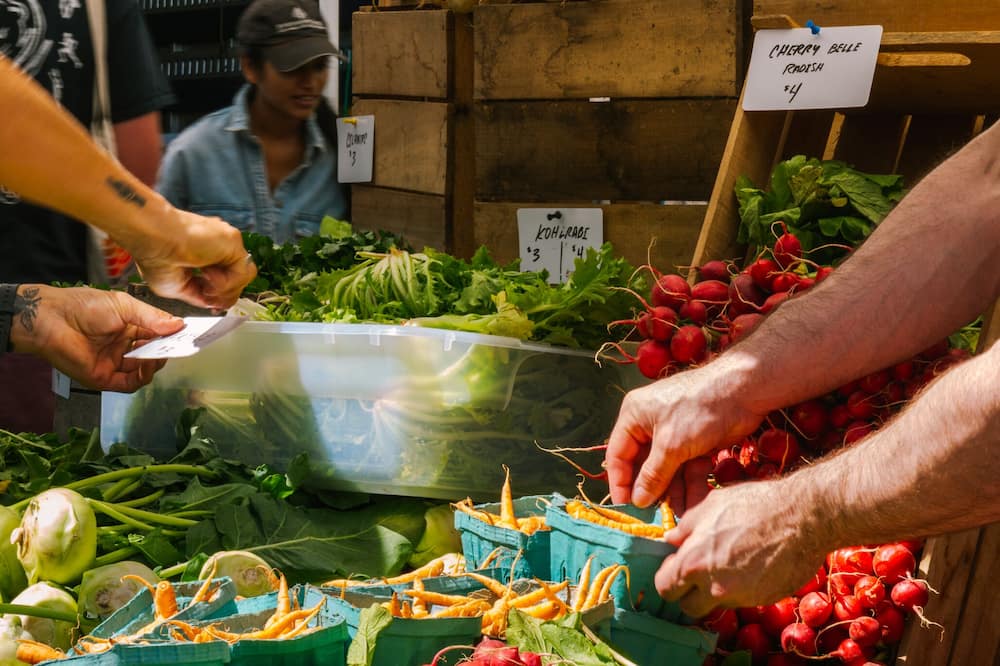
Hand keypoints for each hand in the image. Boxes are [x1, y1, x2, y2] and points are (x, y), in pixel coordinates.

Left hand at [9, 285, 184, 391]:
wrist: (51, 320)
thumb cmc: (84, 307)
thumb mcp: (124, 306)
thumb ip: (152, 317)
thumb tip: (179, 325)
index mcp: (131, 326)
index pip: (159, 335)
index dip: (174, 336)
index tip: (189, 335)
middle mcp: (125, 345)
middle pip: (155, 354)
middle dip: (167, 351)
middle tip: (177, 346)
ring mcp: (116, 362)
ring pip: (146, 370)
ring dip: (156, 364)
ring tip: (157, 355)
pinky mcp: (105, 377)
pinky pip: (130, 383)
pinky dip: (142, 377)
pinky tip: (146, 366)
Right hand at [126, 206, 256, 309]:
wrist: (152, 238)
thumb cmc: (155, 255)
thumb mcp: (177, 287)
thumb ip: (199, 294)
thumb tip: (213, 304)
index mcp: (205, 252)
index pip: (227, 277)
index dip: (223, 295)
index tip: (214, 306)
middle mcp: (218, 246)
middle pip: (239, 278)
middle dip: (225, 296)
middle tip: (209, 298)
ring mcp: (226, 243)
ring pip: (244, 277)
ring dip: (225, 290)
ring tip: (205, 285)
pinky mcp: (232, 241)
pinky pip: (242, 272)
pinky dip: (226, 282)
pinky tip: (207, 276)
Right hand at [605, 360, 765, 510]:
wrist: (745, 390)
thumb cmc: (700, 409)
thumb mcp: (672, 445)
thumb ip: (652, 475)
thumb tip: (637, 500)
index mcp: (634, 415)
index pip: (618, 454)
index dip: (620, 482)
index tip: (624, 507)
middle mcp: (650, 423)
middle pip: (643, 464)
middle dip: (650, 489)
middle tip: (652, 516)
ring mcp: (673, 432)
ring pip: (666, 469)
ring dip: (672, 491)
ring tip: (677, 515)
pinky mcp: (694, 440)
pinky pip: (685, 467)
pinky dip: (689, 484)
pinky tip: (693, 503)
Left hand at [656, 480, 826, 616]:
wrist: (802, 515)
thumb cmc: (753, 504)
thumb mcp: (710, 506)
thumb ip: (685, 528)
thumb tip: (671, 540)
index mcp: (693, 563)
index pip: (664, 588)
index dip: (668, 577)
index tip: (676, 565)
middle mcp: (714, 587)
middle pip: (688, 607)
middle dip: (689, 592)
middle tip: (699, 571)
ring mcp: (742, 598)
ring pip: (717, 604)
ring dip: (716, 591)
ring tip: (730, 562)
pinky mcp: (764, 600)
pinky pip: (744, 600)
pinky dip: (743, 588)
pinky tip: (752, 564)